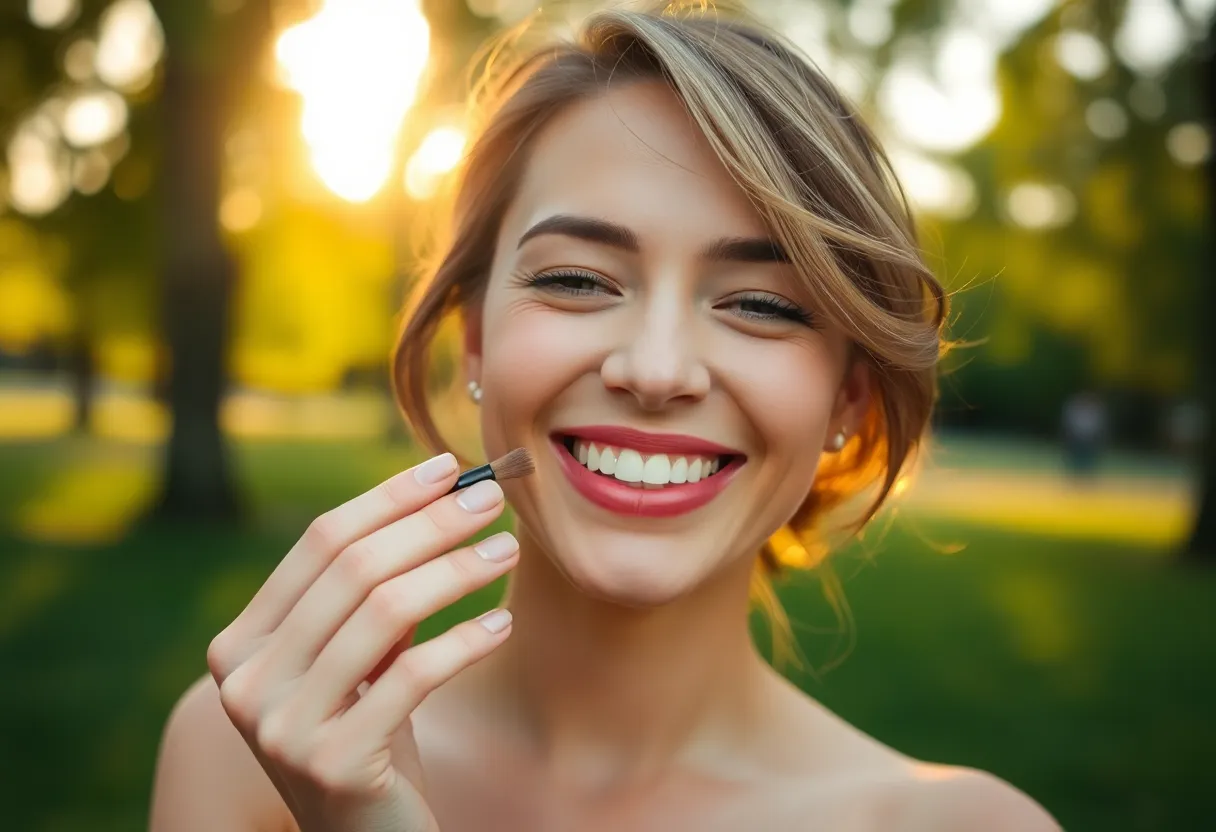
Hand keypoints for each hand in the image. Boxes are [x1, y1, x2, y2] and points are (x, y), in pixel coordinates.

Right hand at [206, 453, 517, 831]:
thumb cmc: (368, 736)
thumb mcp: (356, 662)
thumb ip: (369, 594)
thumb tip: (438, 493)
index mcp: (241, 642)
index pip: (321, 542)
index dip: (389, 498)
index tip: (449, 469)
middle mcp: (245, 680)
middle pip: (354, 569)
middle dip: (432, 523)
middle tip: (493, 499)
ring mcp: (281, 725)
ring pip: (384, 612)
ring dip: (456, 571)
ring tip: (507, 551)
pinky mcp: (332, 762)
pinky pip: (413, 677)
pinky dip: (465, 641)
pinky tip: (501, 623)